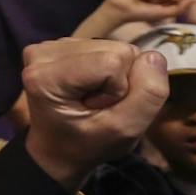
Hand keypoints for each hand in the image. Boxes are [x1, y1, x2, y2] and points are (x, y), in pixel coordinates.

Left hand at [20, 38, 169, 189]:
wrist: (56, 150)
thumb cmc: (87, 144)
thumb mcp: (124, 131)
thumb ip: (147, 96)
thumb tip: (154, 56)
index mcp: (46, 76)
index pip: (113, 61)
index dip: (120, 89)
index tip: (99, 109)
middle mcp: (41, 53)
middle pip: (115, 49)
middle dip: (119, 80)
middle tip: (97, 105)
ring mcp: (48, 47)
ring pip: (112, 46)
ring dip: (112, 75)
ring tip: (92, 98)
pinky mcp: (58, 45)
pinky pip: (103, 47)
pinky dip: (105, 70)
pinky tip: (88, 88)